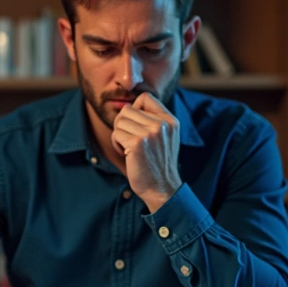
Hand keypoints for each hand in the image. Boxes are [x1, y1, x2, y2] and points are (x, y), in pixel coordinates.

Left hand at [111, 92, 182, 211]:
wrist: (162, 189)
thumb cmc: (159, 164)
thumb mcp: (166, 138)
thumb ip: (154, 120)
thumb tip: (130, 106)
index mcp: (170, 120)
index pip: (145, 97)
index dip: (135, 108)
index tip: (135, 124)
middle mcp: (162, 124)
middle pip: (128, 109)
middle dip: (123, 123)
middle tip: (128, 139)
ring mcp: (150, 133)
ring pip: (120, 121)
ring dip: (119, 135)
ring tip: (128, 148)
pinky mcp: (137, 143)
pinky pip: (116, 134)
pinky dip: (116, 144)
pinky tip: (126, 154)